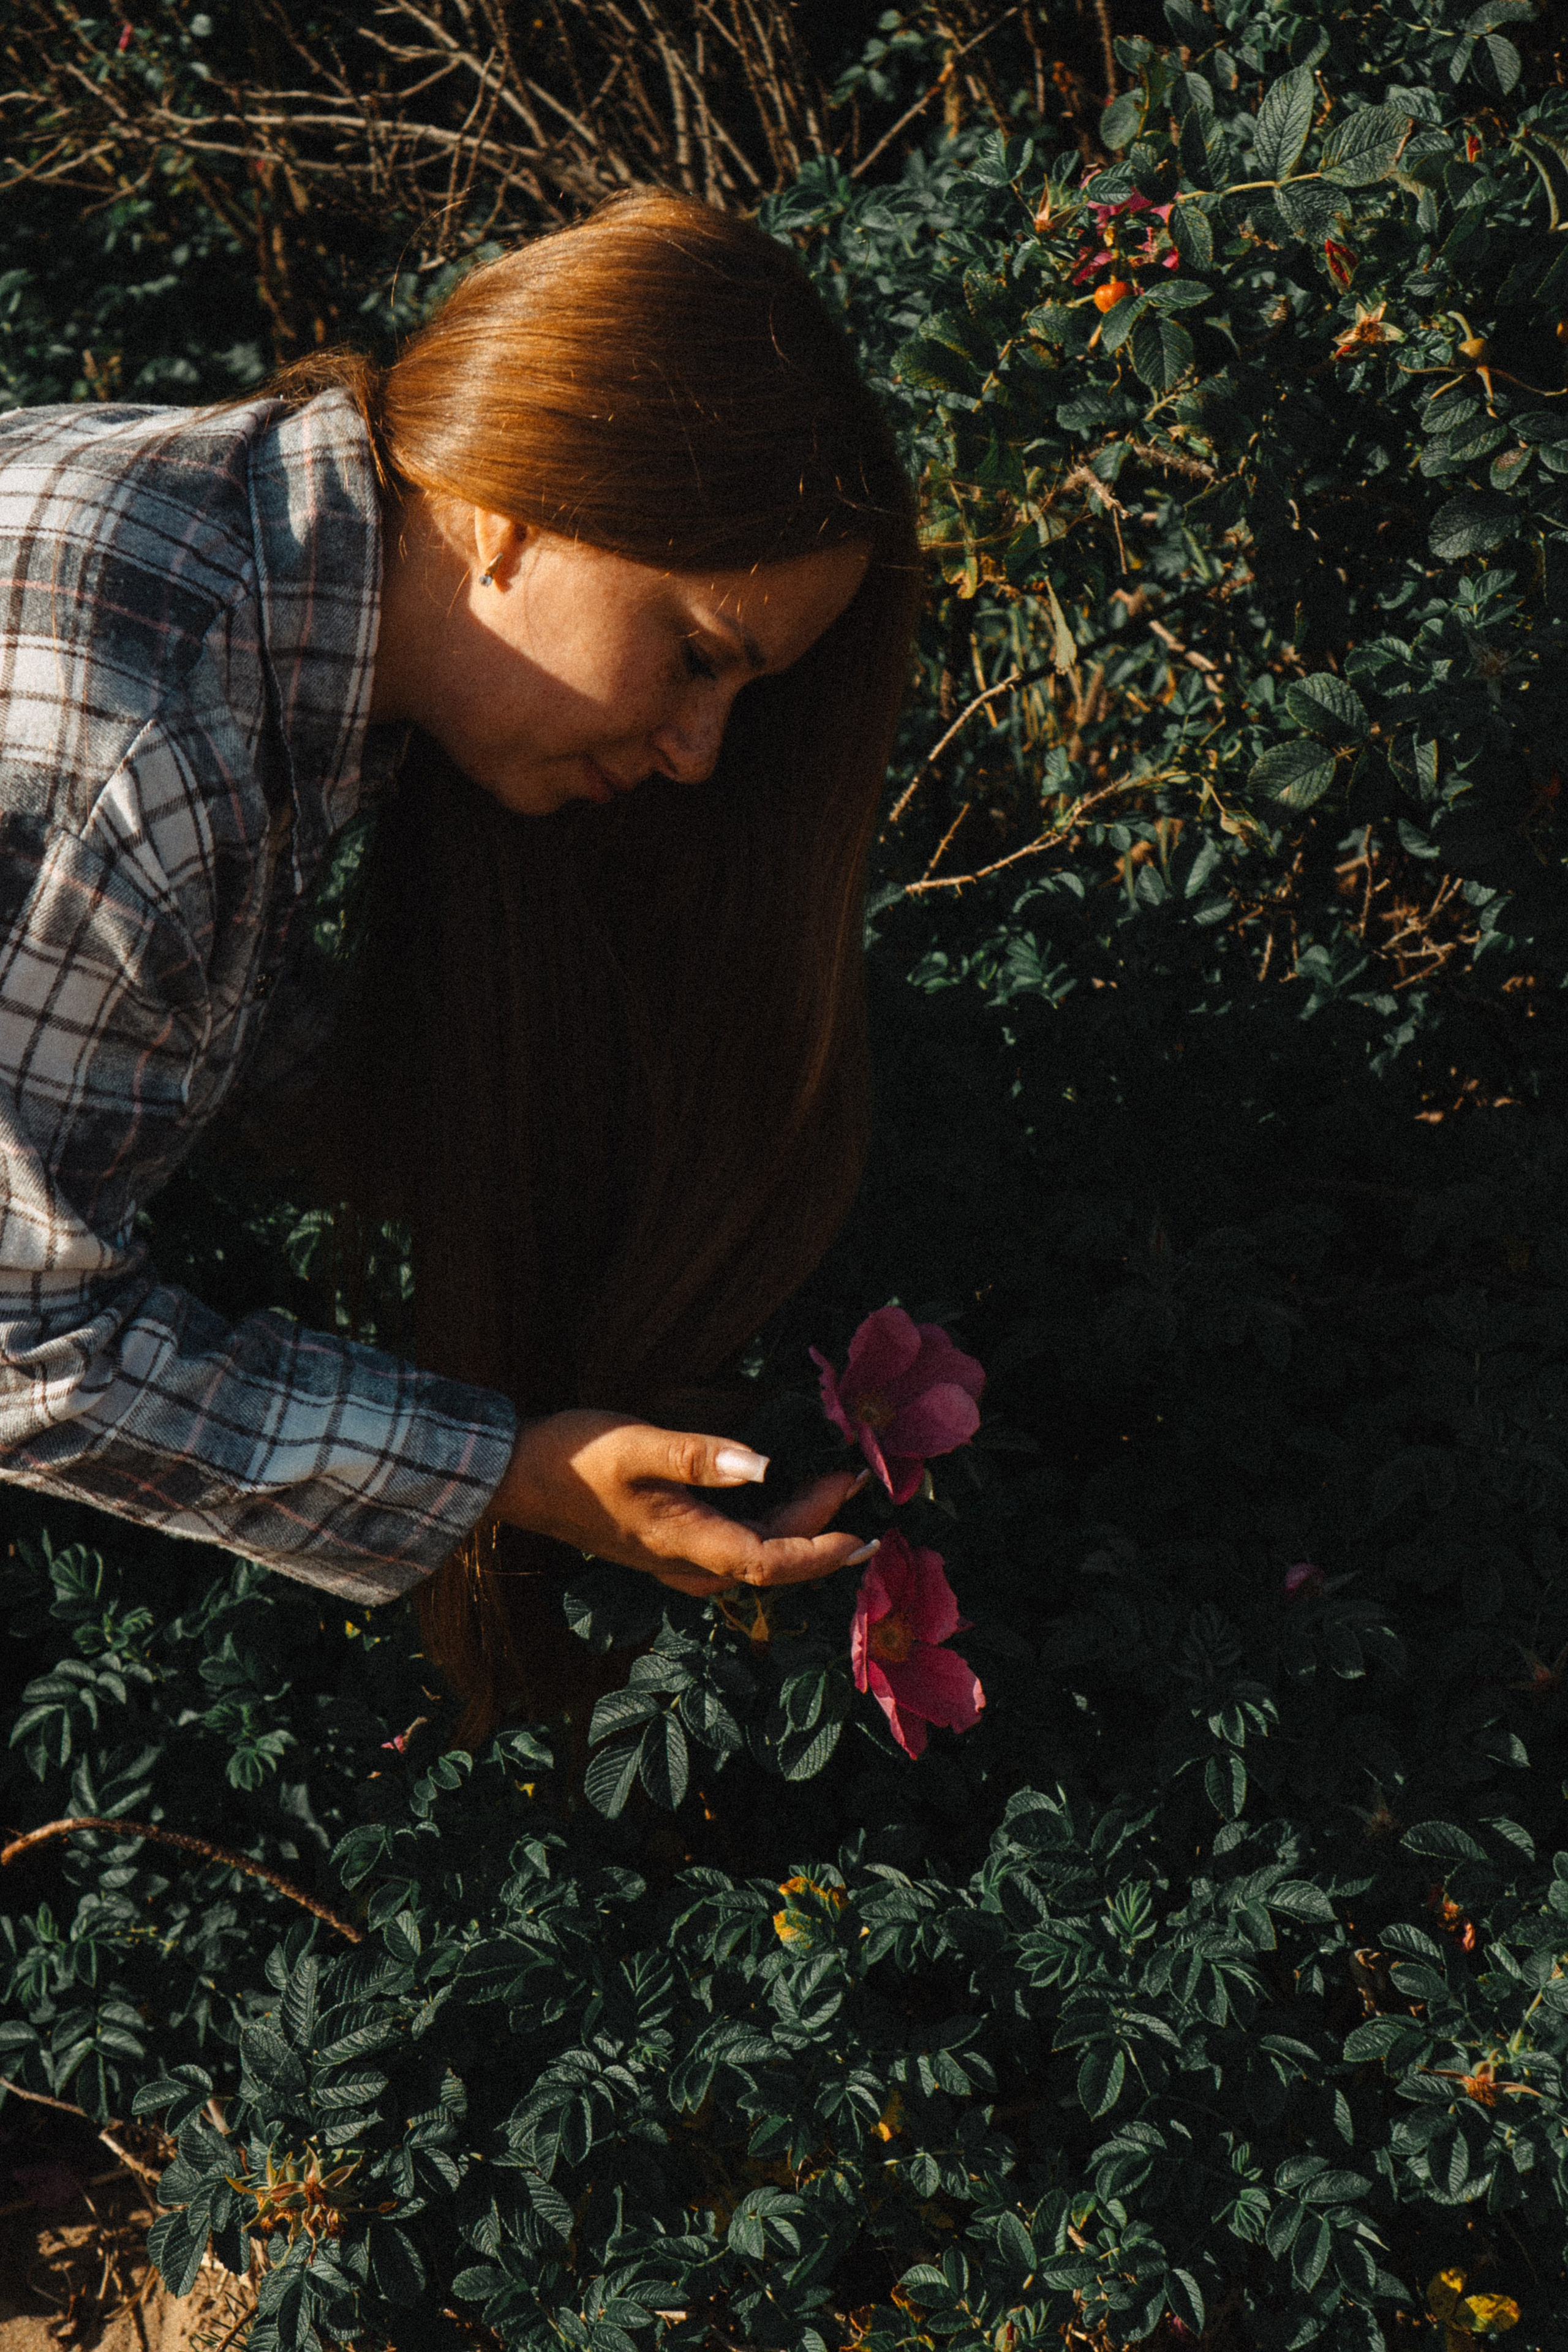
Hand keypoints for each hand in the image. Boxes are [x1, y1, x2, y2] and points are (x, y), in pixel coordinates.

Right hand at [488, 1408, 875, 1598]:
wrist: (513, 1478)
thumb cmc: (573, 1458)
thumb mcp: (637, 1445)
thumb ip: (700, 1456)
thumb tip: (766, 1464)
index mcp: (685, 1543)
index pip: (771, 1562)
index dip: (823, 1551)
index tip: (867, 1534)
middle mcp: (684, 1563)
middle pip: (769, 1558)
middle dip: (820, 1527)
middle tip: (855, 1480)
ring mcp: (671, 1559)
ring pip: (750, 1556)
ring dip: (795, 1529)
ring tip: (829, 1489)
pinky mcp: (661, 1545)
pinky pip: (729, 1549)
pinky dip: (764, 1529)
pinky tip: (770, 1499)